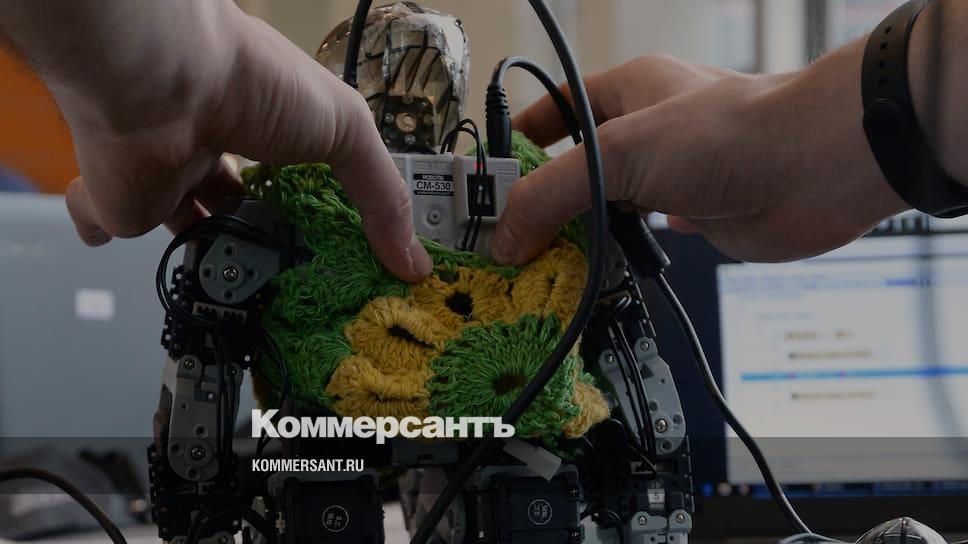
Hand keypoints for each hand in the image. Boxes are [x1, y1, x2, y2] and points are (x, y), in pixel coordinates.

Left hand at [1, 0, 430, 280]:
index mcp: (264, 129)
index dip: (305, 215)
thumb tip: (415, 266)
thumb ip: (382, 199)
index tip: (328, 257)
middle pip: (234, 209)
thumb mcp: (348, 132)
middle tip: (284, 289)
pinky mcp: (122, 200)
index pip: (286, 180)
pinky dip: (105, 233)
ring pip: (182, 227)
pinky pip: (104, 222)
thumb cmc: (259, 84)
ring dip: (203, 255)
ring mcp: (166, 177)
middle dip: (255, 244)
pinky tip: (127, 252)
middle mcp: (214, 151)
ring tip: (238, 297)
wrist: (168, 76)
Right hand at [490, 50, 908, 265]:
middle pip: (575, 167)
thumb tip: (507, 236)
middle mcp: (645, 132)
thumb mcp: (620, 153)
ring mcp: (669, 176)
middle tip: (507, 239)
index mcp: (624, 93)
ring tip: (542, 264)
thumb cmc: (734, 132)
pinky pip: (641, 237)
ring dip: (579, 234)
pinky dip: (619, 254)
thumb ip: (554, 194)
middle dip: (542, 201)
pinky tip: (598, 271)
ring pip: (607, 206)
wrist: (817, 169)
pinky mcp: (693, 214)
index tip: (488, 186)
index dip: (517, 146)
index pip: (552, 114)